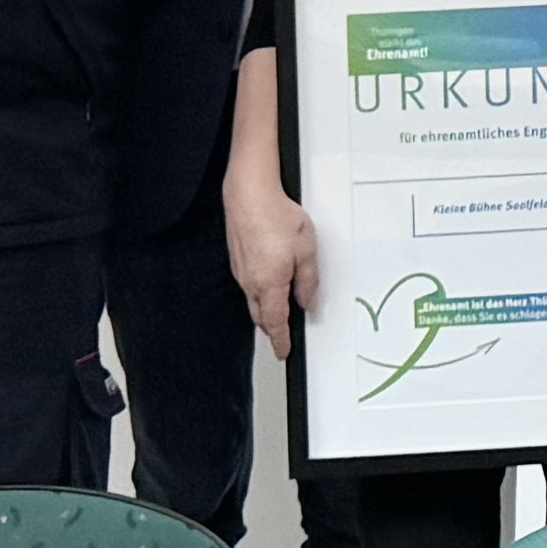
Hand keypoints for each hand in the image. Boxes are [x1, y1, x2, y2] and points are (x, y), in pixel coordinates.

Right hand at [226, 181, 317, 360]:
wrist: (249, 195)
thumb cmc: (276, 218)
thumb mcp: (307, 251)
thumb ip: (308, 281)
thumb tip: (307, 302)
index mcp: (269, 285)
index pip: (276, 323)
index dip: (281, 340)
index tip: (284, 352)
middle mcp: (250, 282)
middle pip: (261, 316)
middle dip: (271, 329)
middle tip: (281, 338)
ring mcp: (241, 271)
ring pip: (253, 301)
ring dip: (264, 312)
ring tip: (277, 317)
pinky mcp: (238, 259)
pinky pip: (248, 286)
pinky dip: (258, 294)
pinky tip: (267, 287)